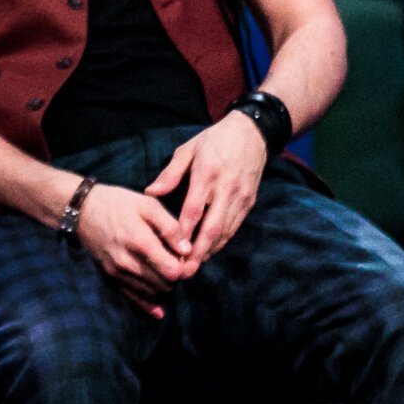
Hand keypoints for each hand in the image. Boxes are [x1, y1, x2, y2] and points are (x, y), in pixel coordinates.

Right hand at [76, 183, 195, 316]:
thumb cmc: (119, 204)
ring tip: (166, 270)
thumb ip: (171, 228)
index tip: (186, 256)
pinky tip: (159, 311)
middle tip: (179, 263)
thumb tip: (187, 250)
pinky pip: (132, 298)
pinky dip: (148, 304)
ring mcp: (117, 273)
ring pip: (152, 292)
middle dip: (177, 276)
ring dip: (164, 285)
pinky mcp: (110, 278)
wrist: (83, 210)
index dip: (185, 266)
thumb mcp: (149, 205)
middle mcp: (127, 263)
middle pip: (165, 284)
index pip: (173, 271)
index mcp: (140, 243)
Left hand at [145, 114, 269, 268]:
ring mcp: (241, 197)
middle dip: (198, 252)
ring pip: (225, 231)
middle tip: (184, 271)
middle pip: (212, 228)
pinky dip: (222, 241)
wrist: (252, 133)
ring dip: (210, 251)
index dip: (182, 234)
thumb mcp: (188, 149)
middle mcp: (226, 189)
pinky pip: (235, 226)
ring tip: (194, 266)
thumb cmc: (214, 140)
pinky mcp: (250, 201)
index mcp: (207, 175)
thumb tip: (151, 193)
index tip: (170, 251)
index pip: (193, 211)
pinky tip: (210, 250)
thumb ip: (170, 173)